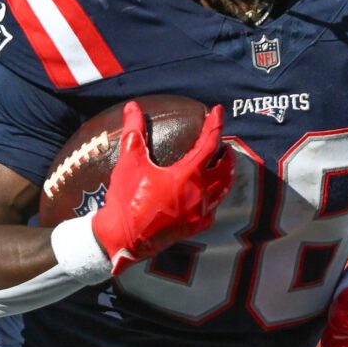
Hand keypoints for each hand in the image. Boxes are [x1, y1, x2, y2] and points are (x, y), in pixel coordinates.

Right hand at [89, 102, 233, 269]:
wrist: (121, 238)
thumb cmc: (126, 199)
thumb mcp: (129, 161)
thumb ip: (134, 131)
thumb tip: (132, 107)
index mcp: (187, 175)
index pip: (210, 144)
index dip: (215, 125)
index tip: (217, 111)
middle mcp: (199, 194)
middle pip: (225, 168)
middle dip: (226, 153)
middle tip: (221, 142)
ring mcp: (199, 213)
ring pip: (222, 190)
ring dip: (224, 175)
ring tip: (220, 165)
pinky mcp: (193, 228)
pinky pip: (212, 211)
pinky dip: (214, 199)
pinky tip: (208, 196)